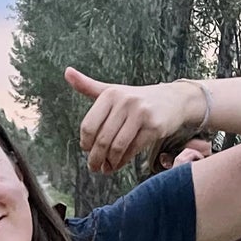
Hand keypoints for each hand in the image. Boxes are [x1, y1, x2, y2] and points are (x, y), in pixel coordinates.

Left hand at [65, 69, 201, 174]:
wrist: (174, 99)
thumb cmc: (137, 99)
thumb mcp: (113, 91)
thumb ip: (89, 86)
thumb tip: (67, 72)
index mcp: (110, 94)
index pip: (88, 126)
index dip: (85, 143)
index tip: (87, 150)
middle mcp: (125, 101)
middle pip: (102, 140)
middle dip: (95, 158)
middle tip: (94, 167)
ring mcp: (140, 113)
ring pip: (116, 147)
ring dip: (109, 163)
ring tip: (106, 168)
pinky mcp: (154, 126)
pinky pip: (132, 150)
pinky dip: (122, 161)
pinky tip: (119, 164)